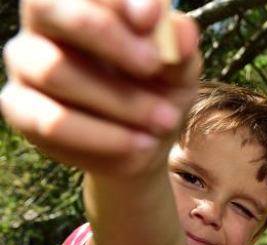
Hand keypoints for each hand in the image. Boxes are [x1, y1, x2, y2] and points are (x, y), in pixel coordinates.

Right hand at [1, 0, 200, 180]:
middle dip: (107, 36)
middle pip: (49, 9)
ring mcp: (25, 65)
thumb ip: (179, 47)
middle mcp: (43, 26)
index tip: (150, 17)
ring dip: (119, 100)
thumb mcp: (179, 70)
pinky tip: (140, 143)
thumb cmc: (157, 90)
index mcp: (81, 2)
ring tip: (164, 119)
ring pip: (55, 71)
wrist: (145, 143)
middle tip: (153, 65)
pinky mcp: (20, 109)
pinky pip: (52, 121)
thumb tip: (181, 32)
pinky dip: (103, 135)